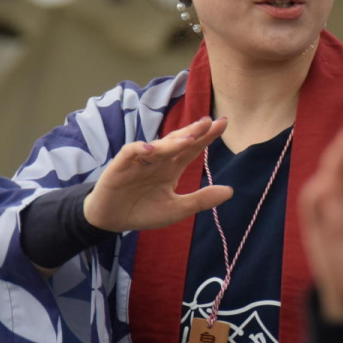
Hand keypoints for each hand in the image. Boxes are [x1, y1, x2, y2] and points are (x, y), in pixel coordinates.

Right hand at [83, 116, 233, 232]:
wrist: (111, 220)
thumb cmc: (143, 211)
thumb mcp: (176, 209)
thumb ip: (201, 200)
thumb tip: (230, 191)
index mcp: (172, 167)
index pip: (192, 148)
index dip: (206, 136)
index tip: (224, 122)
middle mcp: (158, 160)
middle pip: (177, 141)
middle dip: (193, 131)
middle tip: (210, 122)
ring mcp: (139, 161)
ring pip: (157, 146)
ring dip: (172, 142)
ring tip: (189, 138)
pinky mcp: (120, 166)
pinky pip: (131, 152)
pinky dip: (140, 149)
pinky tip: (151, 150)